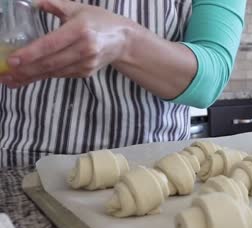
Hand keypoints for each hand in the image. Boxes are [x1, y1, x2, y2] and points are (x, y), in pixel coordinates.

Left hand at [0, 0, 134, 87]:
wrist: (124, 41)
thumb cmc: (100, 21)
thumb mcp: (78, 8)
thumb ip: (55, 4)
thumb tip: (33, 2)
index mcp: (80, 30)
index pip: (51, 44)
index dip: (31, 53)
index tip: (12, 60)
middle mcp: (84, 49)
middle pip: (50, 63)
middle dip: (25, 70)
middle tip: (5, 75)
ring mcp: (86, 63)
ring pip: (54, 72)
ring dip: (31, 77)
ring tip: (11, 80)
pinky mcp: (86, 72)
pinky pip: (61, 74)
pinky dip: (43, 76)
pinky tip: (28, 77)